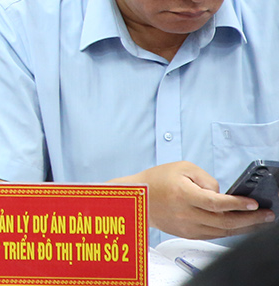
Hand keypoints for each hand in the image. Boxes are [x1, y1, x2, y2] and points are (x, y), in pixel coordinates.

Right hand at [124, 161, 274, 239]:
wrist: (137, 198)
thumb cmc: (157, 180)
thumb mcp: (182, 167)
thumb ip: (206, 179)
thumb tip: (222, 194)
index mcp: (183, 195)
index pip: (216, 203)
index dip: (237, 204)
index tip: (254, 203)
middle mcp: (186, 214)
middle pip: (224, 222)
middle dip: (250, 219)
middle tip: (266, 215)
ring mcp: (187, 227)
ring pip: (222, 232)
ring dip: (243, 228)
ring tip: (259, 222)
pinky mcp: (187, 234)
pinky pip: (213, 235)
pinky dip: (229, 232)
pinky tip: (240, 226)